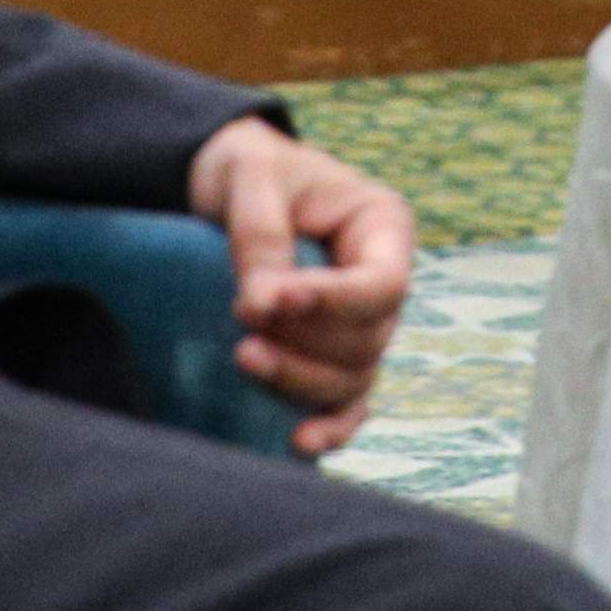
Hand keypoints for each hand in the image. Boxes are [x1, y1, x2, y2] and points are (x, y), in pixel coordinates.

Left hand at [188, 119, 417, 457]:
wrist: (226, 182)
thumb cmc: (247, 168)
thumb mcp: (251, 179)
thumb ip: (261, 237)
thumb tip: (265, 308)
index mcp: (383, 226)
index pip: (384, 285)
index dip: (334, 303)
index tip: (269, 301)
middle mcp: (382, 280)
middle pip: (368, 340)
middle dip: (304, 342)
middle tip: (240, 319)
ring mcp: (359, 324)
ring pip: (353, 378)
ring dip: (300, 381)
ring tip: (244, 358)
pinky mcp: (330, 355)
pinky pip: (347, 404)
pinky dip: (330, 427)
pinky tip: (300, 442)